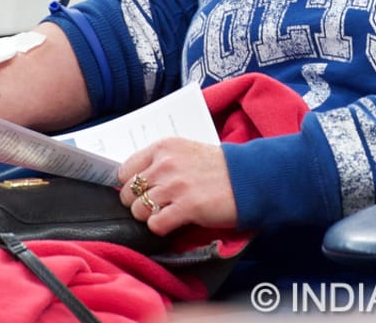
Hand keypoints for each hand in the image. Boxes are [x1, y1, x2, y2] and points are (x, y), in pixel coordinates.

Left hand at [117, 138, 237, 235]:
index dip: (129, 185)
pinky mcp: (187, 207)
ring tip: (165, 215)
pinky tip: (173, 223)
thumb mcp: (187, 152)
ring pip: (138, 209)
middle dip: (137, 203)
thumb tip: (137, 180)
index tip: (140, 192)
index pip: (125, 170)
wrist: (250, 178)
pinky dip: (160, 228)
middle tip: (153, 207)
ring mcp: (175, 186)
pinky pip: (155, 224)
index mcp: (164, 147)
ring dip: (148, 217)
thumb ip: (162, 162)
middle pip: (128, 192)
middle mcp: (165, 164)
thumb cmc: (220, 167)